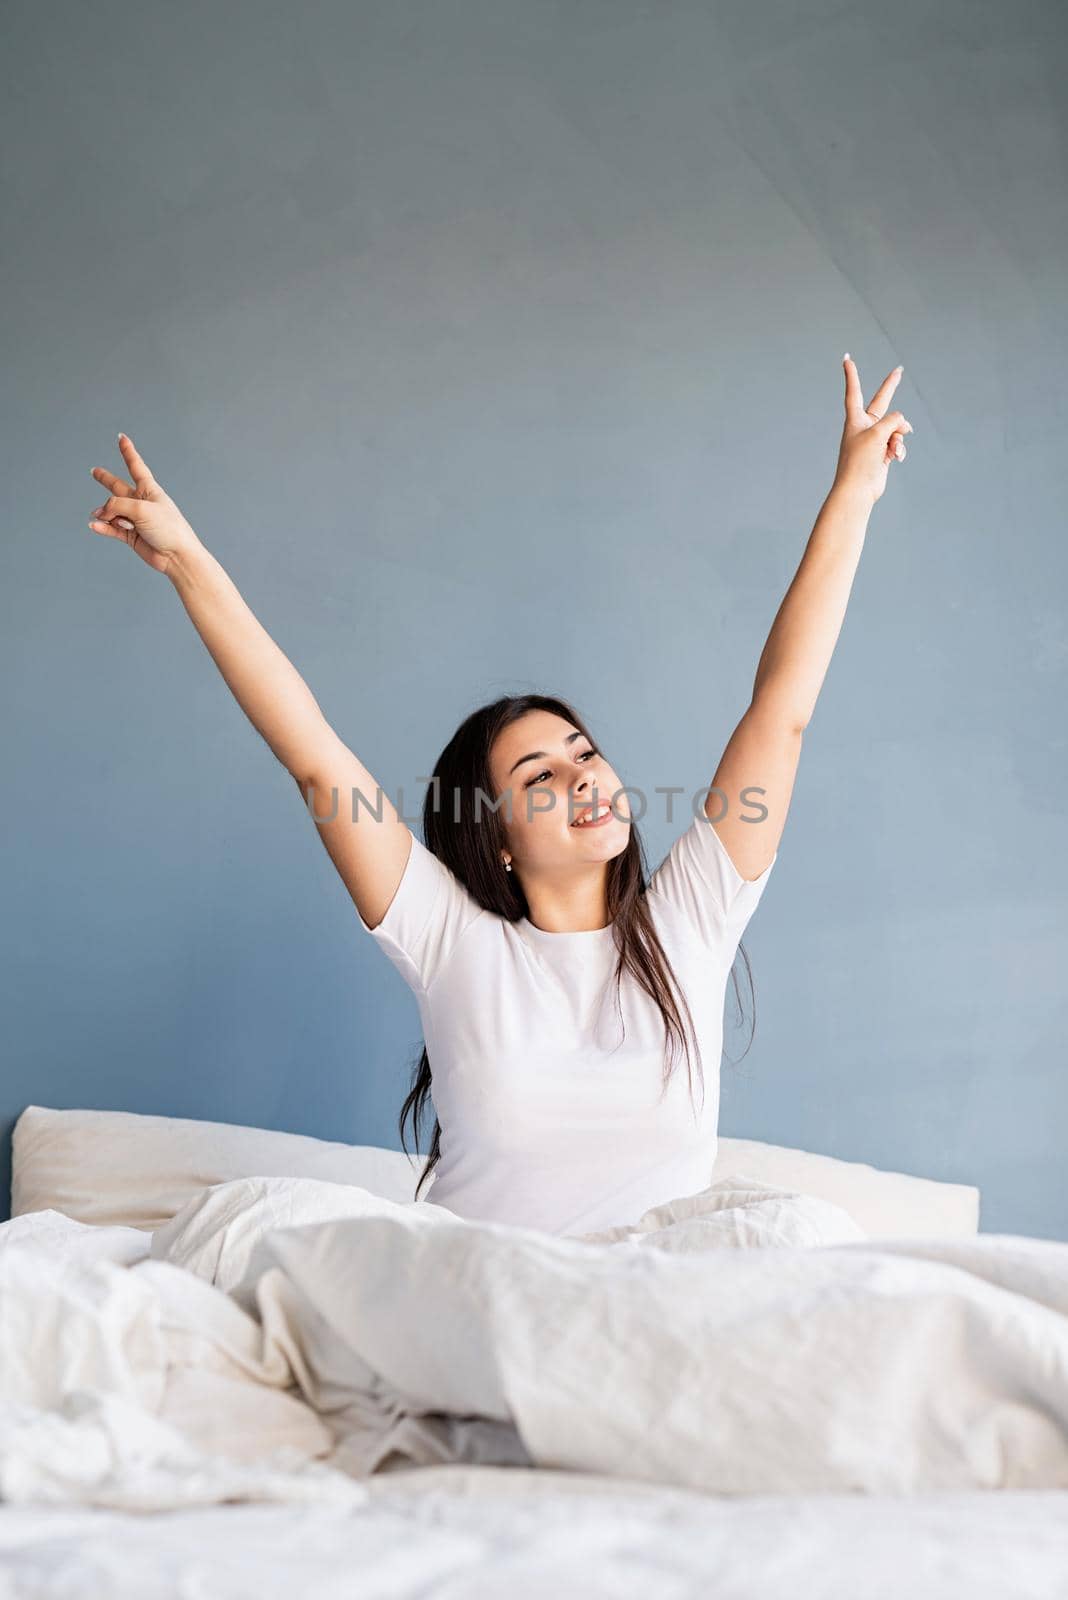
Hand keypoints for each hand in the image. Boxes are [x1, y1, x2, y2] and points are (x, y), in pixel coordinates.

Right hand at [88, 433, 199, 574]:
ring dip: (105, 514)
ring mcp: (135, 519)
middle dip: (106, 479)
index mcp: (150, 490)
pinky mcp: (131, 536)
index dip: (128, 452)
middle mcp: (141, 503)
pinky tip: (94, 525)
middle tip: (94, 471)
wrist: (176, 556)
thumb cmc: (168, 528)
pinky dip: (103, 527)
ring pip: (112, 511)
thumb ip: (116, 506)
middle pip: (119, 487)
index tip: (122, 438)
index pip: (136, 466)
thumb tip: (99, 514)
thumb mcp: (141, 509)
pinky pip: (112, 528)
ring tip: (100, 517)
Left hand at [832, 356, 913, 506]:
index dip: (851, 374)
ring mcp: (875, 439)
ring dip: (898, 438)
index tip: (847, 358)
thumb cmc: (861, 461)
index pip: (854, 391)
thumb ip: (893, 420)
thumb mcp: (878, 433)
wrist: (858, 490)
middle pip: (881, 401)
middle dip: (891, 387)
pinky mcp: (882, 452)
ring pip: (897, 428)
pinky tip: (895, 458)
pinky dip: (898, 450)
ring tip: (891, 450)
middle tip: (899, 370)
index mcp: (855, 419)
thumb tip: (905, 426)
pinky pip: (897, 444)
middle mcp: (865, 426)